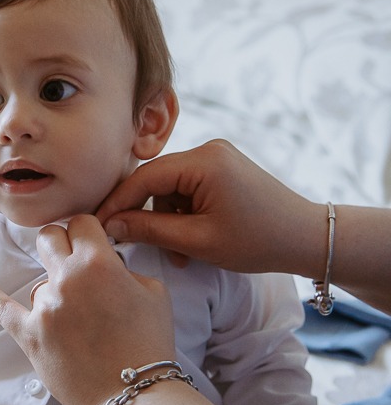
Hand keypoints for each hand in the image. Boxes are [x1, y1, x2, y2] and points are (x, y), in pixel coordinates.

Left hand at [0, 215, 176, 404]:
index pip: (81, 223)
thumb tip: (105, 262)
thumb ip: (124, 268)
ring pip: (39, 281)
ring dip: (55, 290)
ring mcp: (44, 308)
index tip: (94, 244)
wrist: (133, 395)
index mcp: (98, 264)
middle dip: (63, 245)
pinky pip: (0, 307)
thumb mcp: (153, 292)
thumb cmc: (148, 344)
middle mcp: (66, 280)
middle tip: (77, 265)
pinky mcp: (28, 334)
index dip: (89, 233)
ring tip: (81, 322)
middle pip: (49, 238)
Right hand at [96, 139, 326, 277]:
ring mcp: (218, 157)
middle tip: (138, 248)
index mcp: (204, 161)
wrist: (306, 238)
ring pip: (172, 189)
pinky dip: (185, 215)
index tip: (97, 226)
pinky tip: (192, 241)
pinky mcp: (224, 169)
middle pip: (157, 182)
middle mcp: (209, 150)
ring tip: (180, 254)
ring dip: (168, 220)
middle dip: (148, 216)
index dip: (118, 203)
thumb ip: (151, 231)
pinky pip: (189, 189)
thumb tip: (111, 226)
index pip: (144, 178)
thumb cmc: (258, 241)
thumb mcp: (198, 241)